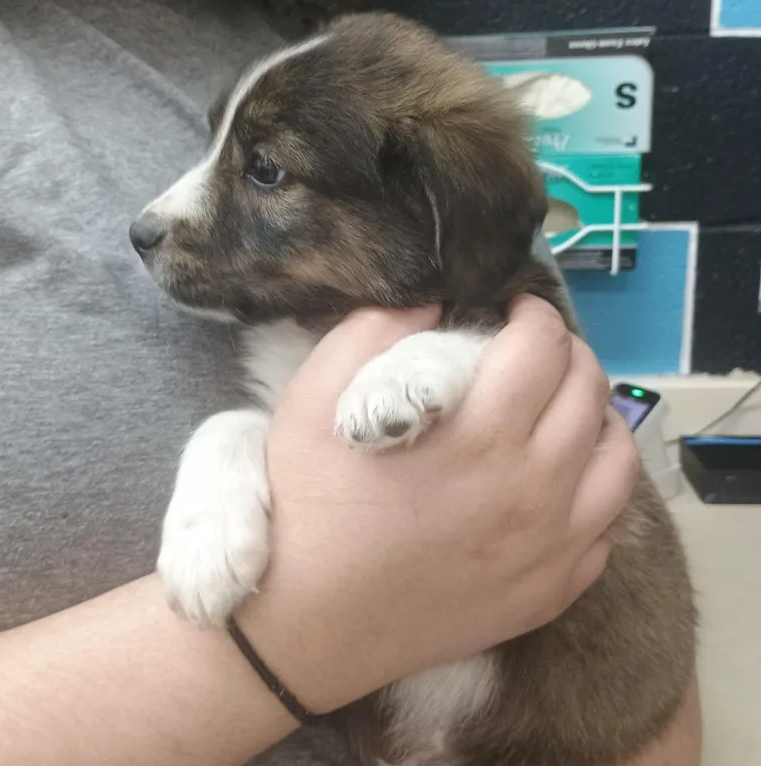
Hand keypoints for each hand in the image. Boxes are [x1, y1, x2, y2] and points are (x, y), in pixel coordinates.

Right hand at [236, 296, 639, 713]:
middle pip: (589, 392)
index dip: (532, 314)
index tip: (512, 312)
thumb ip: (373, 331)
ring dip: (595, 417)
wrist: (306, 622)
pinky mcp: (549, 593)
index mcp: (479, 433)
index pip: (544, 346)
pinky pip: (605, 527)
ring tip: (559, 412)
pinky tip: (556, 484)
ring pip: (618, 459)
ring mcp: (550, 548)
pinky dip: (593, 488)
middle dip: (567, 354)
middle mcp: (534, 489)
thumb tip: (431, 301)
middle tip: (533, 353)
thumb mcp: (313, 400)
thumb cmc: (307, 505)